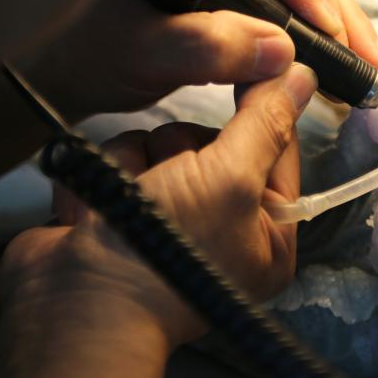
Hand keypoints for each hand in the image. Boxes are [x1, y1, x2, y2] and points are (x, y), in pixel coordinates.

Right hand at [0, 64, 316, 372]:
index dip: (260, 111)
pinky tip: (95, 212)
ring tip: (129, 200)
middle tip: (172, 180)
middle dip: (180, 151)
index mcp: (267, 233)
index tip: (247, 71)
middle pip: (209, 141)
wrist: (74, 305)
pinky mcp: (119, 209)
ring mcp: (166, 218)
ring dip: (137, 163)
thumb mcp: (231, 178)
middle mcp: (221, 226)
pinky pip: (120, 161)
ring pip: (159, 145)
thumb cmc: (170, 248)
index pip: (276, 149)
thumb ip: (264, 123)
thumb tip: (303, 74)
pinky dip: (107, 179)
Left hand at [24, 0, 377, 119]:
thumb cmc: (72, 46)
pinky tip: (332, 67)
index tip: (320, 33)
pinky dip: (306, 38)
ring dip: (333, 28)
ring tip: (369, 72)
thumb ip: (200, 47)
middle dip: (336, 11)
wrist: (49, 70)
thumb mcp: (132, 48)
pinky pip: (279, 4)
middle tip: (373, 63)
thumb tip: (280, 52)